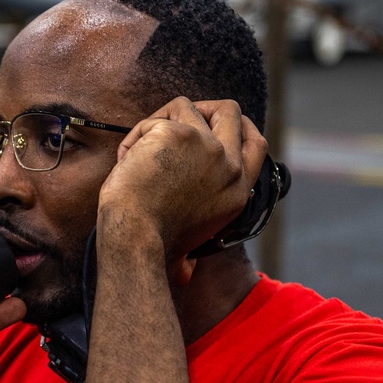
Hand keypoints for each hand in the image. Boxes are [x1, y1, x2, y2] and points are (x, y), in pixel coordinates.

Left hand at [100, 98, 267, 264]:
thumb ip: (193, 251)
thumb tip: (186, 274)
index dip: (238, 126)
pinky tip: (127, 161)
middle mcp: (229, 166)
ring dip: (160, 122)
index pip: (255, 143)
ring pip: (186, 107)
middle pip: (229, 110)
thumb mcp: (190, 249)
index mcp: (237, 190)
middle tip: (175, 121)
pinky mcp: (178, 133)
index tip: (216, 123)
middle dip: (203, 108)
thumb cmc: (155, 246)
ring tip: (140, 153)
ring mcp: (207, 146)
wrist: (137, 237)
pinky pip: (154, 120)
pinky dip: (136, 136)